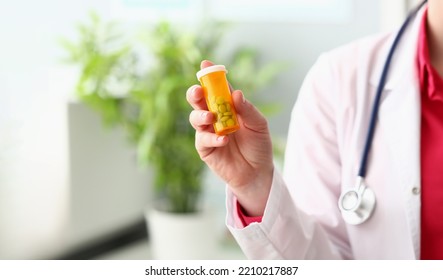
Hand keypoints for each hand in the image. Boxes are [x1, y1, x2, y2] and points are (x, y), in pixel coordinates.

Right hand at [187, 60, 273, 215]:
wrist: (258, 172)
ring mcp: (208, 132)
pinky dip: (212, 138)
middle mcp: (215, 117)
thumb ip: (247, 110)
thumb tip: (236, 93)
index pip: (216, 88)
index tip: (205, 64)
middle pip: (199, 101)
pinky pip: (202, 139)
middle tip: (198, 91)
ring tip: (211, 117)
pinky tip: (223, 140)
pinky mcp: (205, 148)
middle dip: (195, 93)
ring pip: (195, 118)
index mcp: (227, 107)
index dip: (210, 76)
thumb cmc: (258, 146)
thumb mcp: (258, 125)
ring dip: (201, 115)